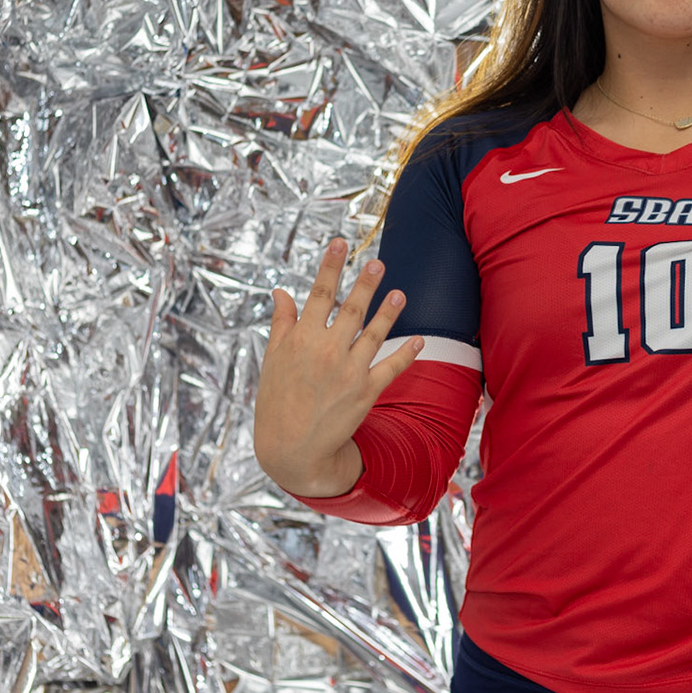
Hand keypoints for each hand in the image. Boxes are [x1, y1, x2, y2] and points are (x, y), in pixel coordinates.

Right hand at [253, 237, 421, 491]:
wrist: (292, 448)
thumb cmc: (277, 400)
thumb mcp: (273, 359)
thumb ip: (282, 323)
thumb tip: (281, 291)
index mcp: (301, 339)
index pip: (318, 295)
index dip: (330, 267)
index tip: (340, 243)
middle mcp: (326, 352)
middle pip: (351, 309)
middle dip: (365, 283)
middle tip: (378, 262)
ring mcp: (348, 372)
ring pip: (374, 333)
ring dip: (389, 312)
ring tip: (400, 293)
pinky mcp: (366, 392)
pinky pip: (391, 367)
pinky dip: (407, 353)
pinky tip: (418, 339)